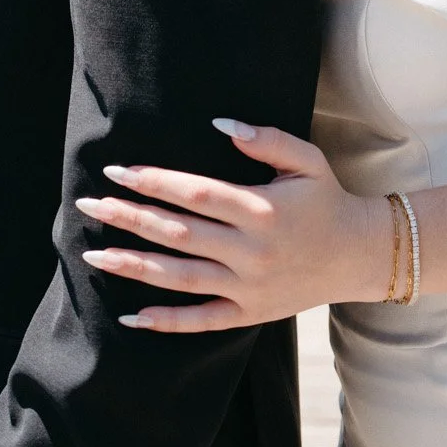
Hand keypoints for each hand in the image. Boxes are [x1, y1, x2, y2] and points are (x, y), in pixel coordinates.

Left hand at [75, 119, 386, 331]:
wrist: (357, 255)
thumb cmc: (326, 199)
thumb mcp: (306, 160)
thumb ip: (266, 139)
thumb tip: (219, 125)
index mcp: (261, 209)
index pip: (195, 194)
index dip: (154, 182)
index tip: (117, 170)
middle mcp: (250, 251)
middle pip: (177, 234)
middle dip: (129, 217)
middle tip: (89, 204)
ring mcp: (247, 288)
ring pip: (179, 278)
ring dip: (133, 266)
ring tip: (93, 254)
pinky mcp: (248, 314)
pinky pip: (200, 321)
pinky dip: (164, 321)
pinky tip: (130, 316)